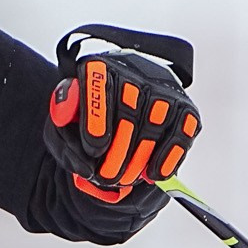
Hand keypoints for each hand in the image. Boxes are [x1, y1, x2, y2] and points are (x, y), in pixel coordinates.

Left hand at [45, 24, 198, 202]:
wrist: (117, 115)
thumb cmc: (88, 120)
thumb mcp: (64, 120)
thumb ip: (61, 119)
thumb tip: (71, 127)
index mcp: (100, 67)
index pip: (99, 85)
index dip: (98, 120)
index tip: (94, 150)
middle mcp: (135, 71)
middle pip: (130, 109)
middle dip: (119, 150)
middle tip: (107, 177)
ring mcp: (164, 89)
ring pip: (156, 122)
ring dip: (141, 157)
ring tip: (125, 179)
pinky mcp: (185, 109)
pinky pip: (182, 132)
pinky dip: (168, 156)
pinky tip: (153, 174)